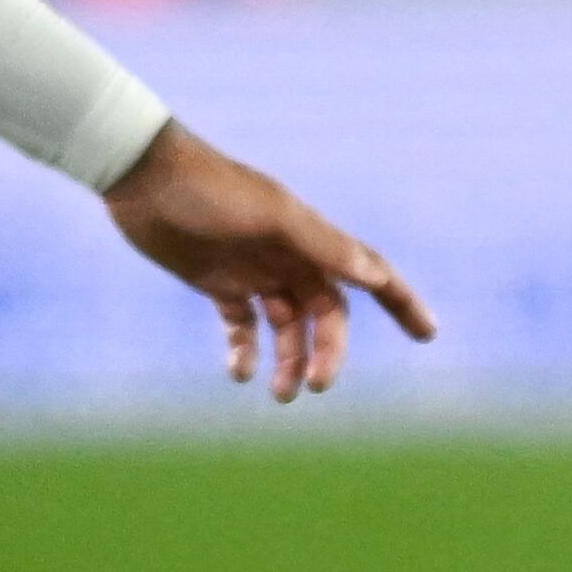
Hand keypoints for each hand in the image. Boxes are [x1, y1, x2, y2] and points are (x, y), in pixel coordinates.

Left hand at [102, 121, 434, 402]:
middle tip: (314, 388)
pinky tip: (239, 373)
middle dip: (328, 352)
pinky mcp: (217, 280)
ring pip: (287, 326)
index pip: (370, 273)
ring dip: (288, 360)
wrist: (143, 177)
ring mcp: (254, 269)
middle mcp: (289, 255)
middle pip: (326, 314)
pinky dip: (246, 351)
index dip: (402, 302)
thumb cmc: (209, 190)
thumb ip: (320, 243)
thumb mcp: (269, 217)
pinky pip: (243, 325)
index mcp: (311, 238)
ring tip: (278, 394)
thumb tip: (373, 272)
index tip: (428, 334)